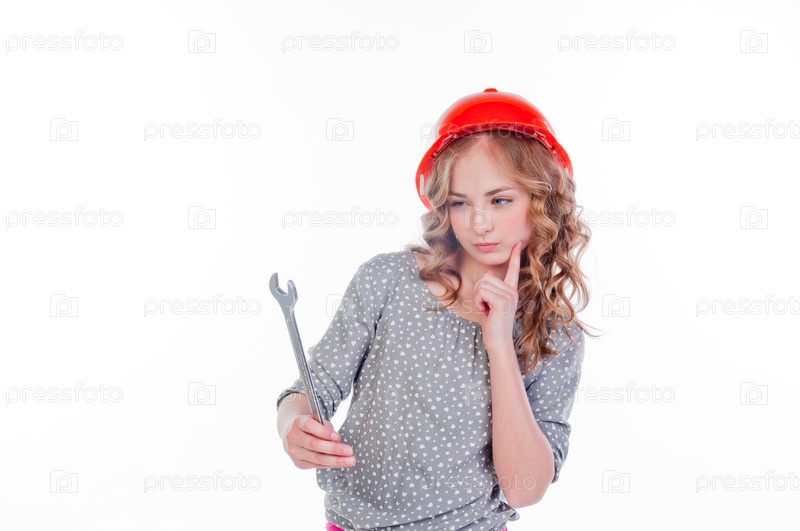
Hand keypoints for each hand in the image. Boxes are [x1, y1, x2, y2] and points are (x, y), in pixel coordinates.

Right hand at [281, 415, 356, 469]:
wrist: (291, 433)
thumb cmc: (310, 425)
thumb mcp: (316, 420)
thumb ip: (325, 427)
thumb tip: (336, 440)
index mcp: (298, 422)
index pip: (309, 426)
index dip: (324, 432)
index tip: (338, 436)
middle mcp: (293, 438)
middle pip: (315, 445)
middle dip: (334, 449)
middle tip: (349, 451)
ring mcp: (294, 452)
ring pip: (317, 458)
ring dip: (335, 460)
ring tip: (350, 460)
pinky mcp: (298, 463)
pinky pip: (316, 465)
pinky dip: (330, 464)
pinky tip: (340, 463)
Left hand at [473, 240, 522, 355]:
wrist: (498, 341)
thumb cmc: (493, 324)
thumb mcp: (490, 303)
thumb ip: (490, 288)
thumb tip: (488, 272)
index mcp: (511, 290)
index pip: (514, 269)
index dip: (515, 256)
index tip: (518, 243)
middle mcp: (512, 291)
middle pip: (486, 277)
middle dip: (478, 291)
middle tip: (484, 305)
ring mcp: (508, 296)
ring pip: (482, 283)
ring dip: (477, 297)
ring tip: (485, 308)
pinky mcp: (502, 301)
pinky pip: (481, 291)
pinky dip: (478, 302)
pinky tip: (485, 311)